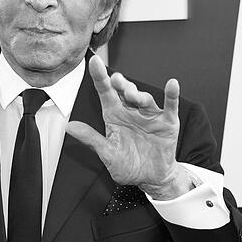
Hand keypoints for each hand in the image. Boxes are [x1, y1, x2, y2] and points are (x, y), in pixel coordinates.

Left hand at [66, 55, 192, 199]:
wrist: (150, 179)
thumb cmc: (127, 165)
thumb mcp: (107, 153)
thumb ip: (91, 139)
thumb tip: (69, 127)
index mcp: (114, 116)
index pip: (105, 93)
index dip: (100, 77)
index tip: (94, 62)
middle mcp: (131, 112)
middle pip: (125, 92)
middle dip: (121, 84)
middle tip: (115, 79)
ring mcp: (150, 116)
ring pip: (144, 99)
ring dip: (139, 95)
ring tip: (132, 95)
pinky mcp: (167, 123)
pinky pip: (170, 107)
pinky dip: (171, 95)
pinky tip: (172, 84)